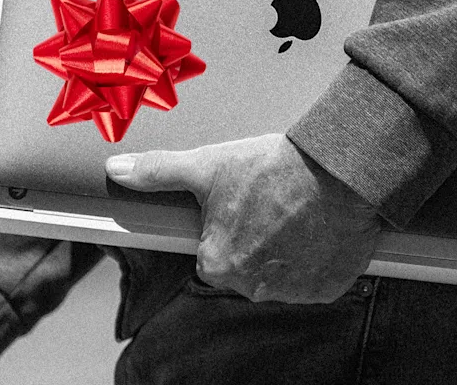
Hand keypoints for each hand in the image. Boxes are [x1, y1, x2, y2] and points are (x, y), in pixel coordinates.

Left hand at [106, 133, 380, 303]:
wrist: (339, 171)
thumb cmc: (271, 169)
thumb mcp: (209, 165)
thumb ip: (159, 172)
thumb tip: (117, 168)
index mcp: (218, 265)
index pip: (212, 255)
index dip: (225, 228)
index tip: (243, 206)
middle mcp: (253, 288)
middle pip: (247, 267)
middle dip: (257, 241)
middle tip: (272, 204)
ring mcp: (294, 291)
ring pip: (281, 273)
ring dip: (287, 251)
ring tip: (298, 213)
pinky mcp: (328, 288)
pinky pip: (315, 279)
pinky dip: (317, 259)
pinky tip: (319, 229)